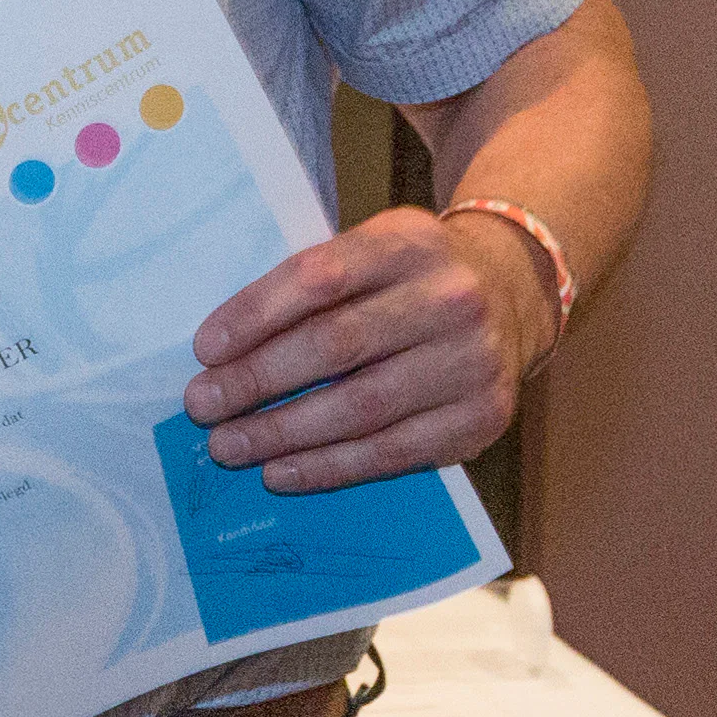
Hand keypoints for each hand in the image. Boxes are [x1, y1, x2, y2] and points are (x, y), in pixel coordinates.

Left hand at [185, 206, 554, 492]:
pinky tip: (281, 472)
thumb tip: (220, 352)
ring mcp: (471, 362)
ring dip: (283, 433)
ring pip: (361, 407)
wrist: (514, 293)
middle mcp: (449, 300)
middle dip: (257, 381)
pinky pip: (394, 452)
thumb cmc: (408, 277)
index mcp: (407, 244)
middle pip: (335, 346)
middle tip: (202, 406)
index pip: (318, 278)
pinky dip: (330, 466)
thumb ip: (309, 286)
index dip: (254, 315)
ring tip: (228, 446)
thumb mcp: (369, 249)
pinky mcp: (482, 418)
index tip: (204, 350)